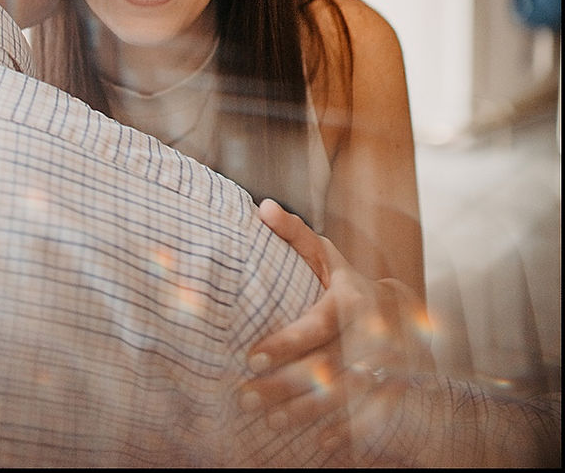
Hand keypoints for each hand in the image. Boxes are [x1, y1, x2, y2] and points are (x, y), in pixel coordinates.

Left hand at [242, 200, 433, 452]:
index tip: (251, 357)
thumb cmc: (350, 282)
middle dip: (286, 385)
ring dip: (310, 411)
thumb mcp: (326, 255)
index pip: (318, 324)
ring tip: (273, 421)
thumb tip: (262, 207)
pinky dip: (350, 432)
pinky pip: (376, 416)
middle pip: (328, 366)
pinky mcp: (401, 389)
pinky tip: (322, 445)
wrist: (407, 309)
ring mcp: (393, 365)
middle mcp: (377, 334)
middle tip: (246, 397)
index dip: (286, 342)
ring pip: (349, 395)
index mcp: (354, 299)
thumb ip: (295, 234)